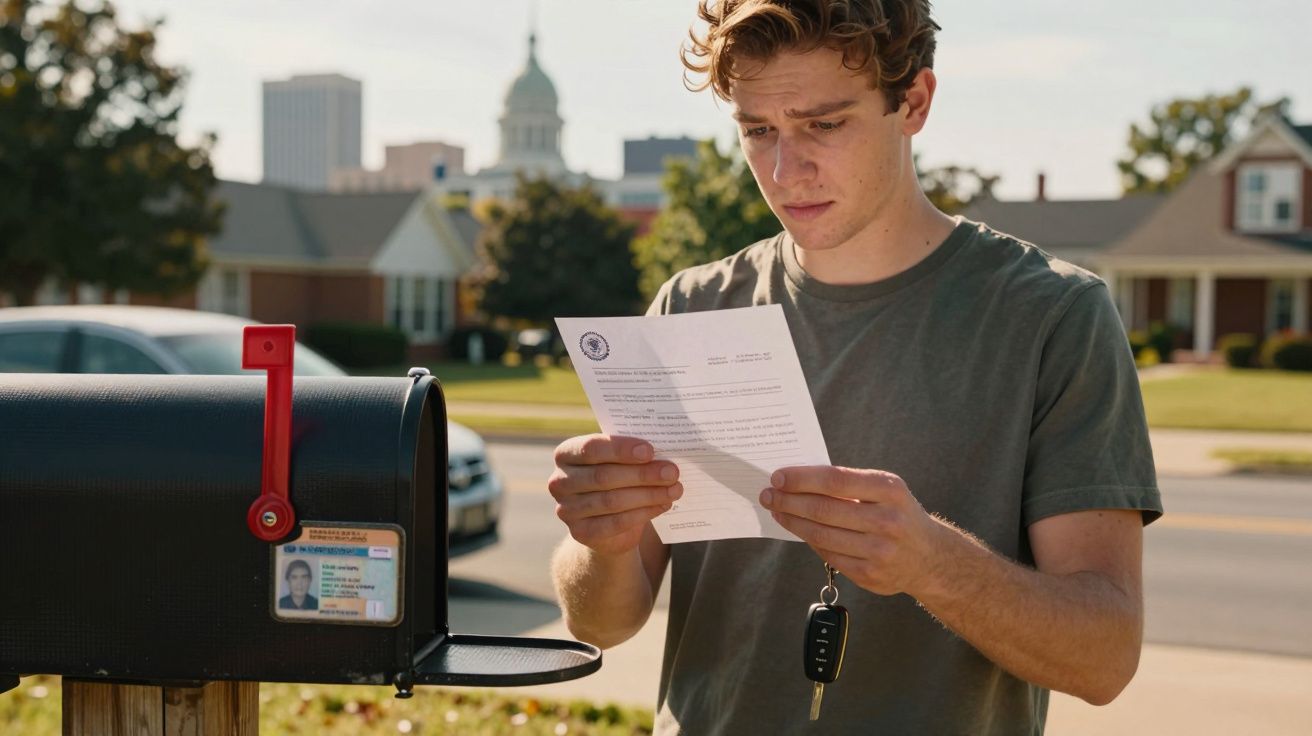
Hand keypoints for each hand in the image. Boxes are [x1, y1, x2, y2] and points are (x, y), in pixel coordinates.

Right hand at [549, 434, 682, 555]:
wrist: (607, 522)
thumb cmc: (617, 479)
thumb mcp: (619, 461)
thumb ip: (632, 454)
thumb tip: (665, 450)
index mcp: (566, 453)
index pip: (591, 448)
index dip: (621, 449)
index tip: (650, 451)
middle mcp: (559, 481)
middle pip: (603, 476)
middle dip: (642, 474)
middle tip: (672, 472)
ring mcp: (566, 509)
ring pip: (612, 501)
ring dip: (648, 494)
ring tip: (674, 489)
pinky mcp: (580, 533)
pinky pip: (615, 523)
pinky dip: (643, 513)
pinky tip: (663, 505)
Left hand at [759, 466, 947, 596]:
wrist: (929, 557)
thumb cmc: (896, 513)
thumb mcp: (885, 490)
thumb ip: (849, 484)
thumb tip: (798, 481)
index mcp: (889, 490)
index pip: (835, 481)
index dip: (802, 479)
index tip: (778, 477)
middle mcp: (887, 520)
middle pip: (824, 509)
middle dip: (789, 500)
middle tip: (768, 495)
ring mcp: (879, 551)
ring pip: (822, 535)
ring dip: (793, 521)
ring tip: (777, 510)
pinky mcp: (870, 574)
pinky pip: (829, 555)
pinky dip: (809, 541)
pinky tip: (798, 530)